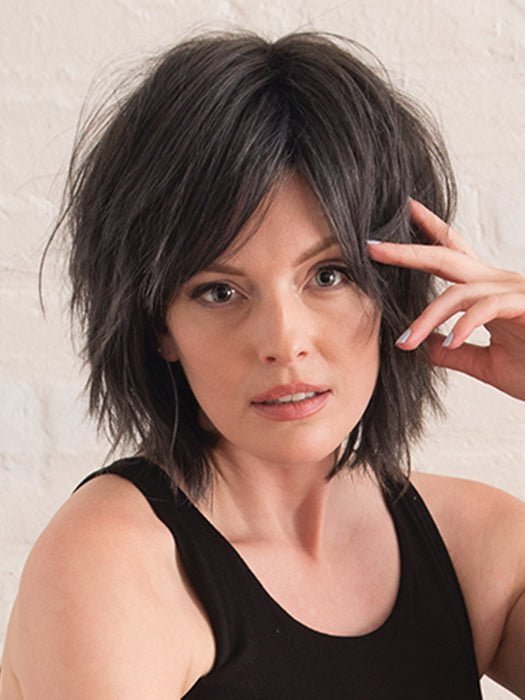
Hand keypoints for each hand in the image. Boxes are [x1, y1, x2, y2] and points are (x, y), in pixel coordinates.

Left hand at [368, 200, 524, 400]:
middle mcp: (499, 282)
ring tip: (406, 342)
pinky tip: (451, 341)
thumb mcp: (485, 362)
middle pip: (446, 257)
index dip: (430, 230)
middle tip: (373, 246)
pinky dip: (465, 325)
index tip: (406, 211)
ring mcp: (514, 291)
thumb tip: (422, 347)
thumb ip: (454, 352)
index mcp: (489, 290)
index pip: (454, 253)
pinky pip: (487, 308)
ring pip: (458, 292)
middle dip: (409, 250)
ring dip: (427, 318)